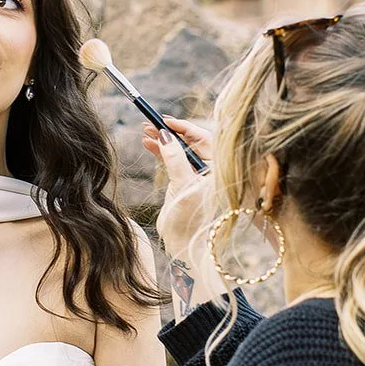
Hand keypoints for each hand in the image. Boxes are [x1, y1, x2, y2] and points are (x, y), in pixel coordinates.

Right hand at [140, 117, 215, 260]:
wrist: (182, 244)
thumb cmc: (189, 218)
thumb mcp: (183, 185)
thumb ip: (175, 158)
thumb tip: (165, 135)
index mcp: (218, 169)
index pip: (203, 139)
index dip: (184, 128)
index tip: (165, 121)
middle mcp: (209, 170)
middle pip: (191, 142)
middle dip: (171, 133)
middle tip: (151, 123)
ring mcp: (196, 176)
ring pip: (180, 150)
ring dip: (163, 141)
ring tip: (145, 133)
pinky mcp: (183, 183)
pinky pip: (173, 160)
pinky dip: (161, 152)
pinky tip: (148, 145)